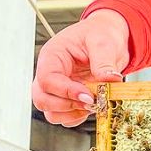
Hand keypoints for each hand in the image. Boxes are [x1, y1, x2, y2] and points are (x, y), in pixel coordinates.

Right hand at [31, 10, 129, 126]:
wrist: (109, 37)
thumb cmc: (100, 33)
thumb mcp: (103, 41)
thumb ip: (104, 61)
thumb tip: (109, 79)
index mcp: (53, 56)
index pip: (47, 79)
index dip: (65, 91)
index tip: (89, 95)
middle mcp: (51, 73)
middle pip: (42, 99)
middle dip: (66, 105)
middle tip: (92, 101)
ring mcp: (58, 88)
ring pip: (51, 112)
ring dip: (71, 114)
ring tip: (93, 104)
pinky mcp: (68, 99)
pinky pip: (65, 117)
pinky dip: (77, 118)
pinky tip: (91, 107)